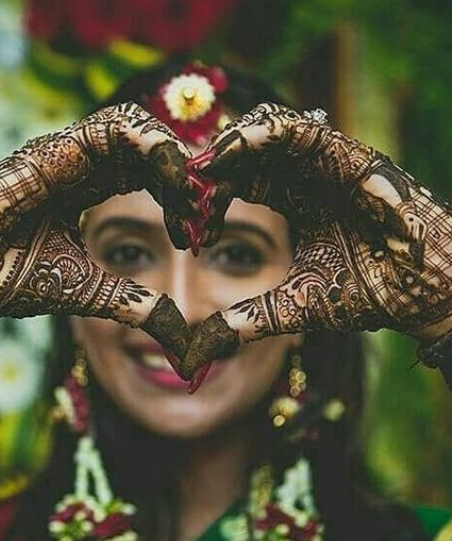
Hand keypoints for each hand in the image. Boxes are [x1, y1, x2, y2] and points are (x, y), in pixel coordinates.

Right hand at [0, 103, 192, 356]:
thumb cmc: (11, 278)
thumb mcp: (92, 292)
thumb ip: (137, 306)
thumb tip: (181, 340)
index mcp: (89, 186)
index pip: (150, 176)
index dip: (180, 199)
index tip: (198, 234)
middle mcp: (83, 163)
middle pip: (151, 153)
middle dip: (185, 179)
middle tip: (208, 211)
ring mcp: (70, 150)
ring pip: (140, 129)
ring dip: (175, 159)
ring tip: (197, 195)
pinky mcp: (59, 147)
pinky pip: (119, 127)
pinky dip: (156, 145)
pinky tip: (178, 179)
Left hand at [180, 102, 451, 376]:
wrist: (421, 292)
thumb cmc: (365, 293)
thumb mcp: (294, 307)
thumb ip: (247, 320)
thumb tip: (198, 348)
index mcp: (292, 200)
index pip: (239, 185)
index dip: (210, 199)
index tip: (184, 223)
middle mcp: (306, 176)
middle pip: (249, 154)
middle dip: (215, 167)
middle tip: (180, 185)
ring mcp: (328, 163)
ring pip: (272, 132)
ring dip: (235, 143)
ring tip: (201, 165)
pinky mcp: (351, 157)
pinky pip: (306, 132)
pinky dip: (270, 133)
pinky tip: (237, 146)